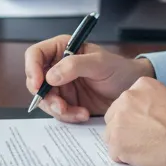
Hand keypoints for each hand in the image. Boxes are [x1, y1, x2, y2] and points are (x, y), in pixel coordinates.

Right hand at [24, 34, 154, 120]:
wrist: (132, 91)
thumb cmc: (119, 69)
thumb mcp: (99, 63)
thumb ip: (74, 66)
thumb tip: (50, 76)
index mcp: (62, 49)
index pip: (35, 54)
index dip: (32, 68)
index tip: (38, 84)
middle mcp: (57, 67)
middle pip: (36, 81)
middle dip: (45, 96)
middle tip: (60, 105)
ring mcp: (62, 86)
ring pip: (45, 99)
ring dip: (58, 109)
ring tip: (77, 112)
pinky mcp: (68, 102)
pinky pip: (58, 112)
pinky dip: (68, 116)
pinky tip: (84, 114)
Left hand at [103, 77, 165, 165]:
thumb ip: (151, 103)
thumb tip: (144, 115)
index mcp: (141, 85)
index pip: (127, 101)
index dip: (135, 116)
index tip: (145, 123)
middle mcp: (126, 98)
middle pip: (115, 116)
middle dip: (125, 128)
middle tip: (143, 138)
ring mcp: (119, 120)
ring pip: (112, 134)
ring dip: (124, 143)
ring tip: (145, 148)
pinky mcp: (116, 141)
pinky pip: (115, 152)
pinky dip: (126, 157)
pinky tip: (142, 157)